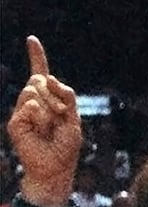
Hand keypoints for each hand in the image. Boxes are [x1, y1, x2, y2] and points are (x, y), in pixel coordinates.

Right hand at [7, 36, 83, 206]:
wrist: (56, 167)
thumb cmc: (65, 144)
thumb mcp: (73, 115)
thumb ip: (65, 94)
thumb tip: (46, 76)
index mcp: (49, 98)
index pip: (41, 73)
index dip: (36, 56)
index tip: (31, 39)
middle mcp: (33, 101)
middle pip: (40, 79)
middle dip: (55, 96)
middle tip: (61, 116)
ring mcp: (22, 110)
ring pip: (34, 90)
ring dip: (49, 108)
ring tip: (49, 127)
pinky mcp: (15, 122)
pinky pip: (30, 106)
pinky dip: (40, 117)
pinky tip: (39, 130)